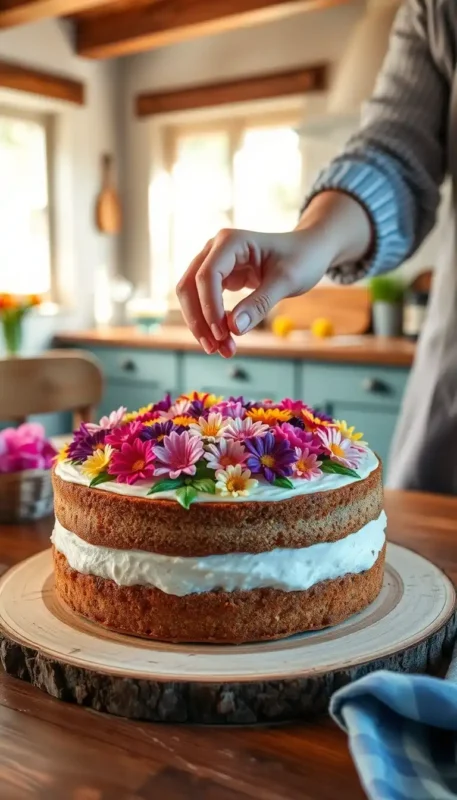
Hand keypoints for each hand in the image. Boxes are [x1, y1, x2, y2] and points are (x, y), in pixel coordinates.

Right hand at [176, 191, 371, 356]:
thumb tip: (234, 328)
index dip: (210, 307)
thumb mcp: (286, 281)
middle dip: (200, 320)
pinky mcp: (218, 278)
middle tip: (215, 349)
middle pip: (189, 286)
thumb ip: (260, 303)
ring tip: (221, 350)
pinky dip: (210, 323)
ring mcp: (214, 263)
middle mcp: (215, 249)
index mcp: (230, 242)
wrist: (308, 251)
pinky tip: (224, 340)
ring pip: (192, 297)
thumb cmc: (302, 258)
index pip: (207, 275)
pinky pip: (204, 302)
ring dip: (202, 325)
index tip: (223, 334)